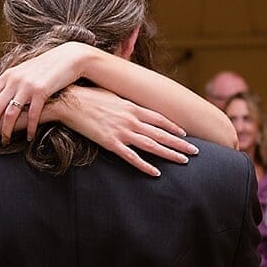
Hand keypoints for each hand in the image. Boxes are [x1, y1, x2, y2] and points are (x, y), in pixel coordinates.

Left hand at [0, 42, 92, 145]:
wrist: (68, 57)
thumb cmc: (42, 67)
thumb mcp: (18, 71)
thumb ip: (0, 81)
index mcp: (6, 76)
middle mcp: (13, 80)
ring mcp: (27, 85)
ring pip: (10, 114)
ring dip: (6, 131)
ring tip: (5, 142)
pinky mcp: (42, 91)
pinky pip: (32, 114)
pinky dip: (29, 128)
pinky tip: (29, 137)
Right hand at [54, 87, 196, 176]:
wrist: (71, 101)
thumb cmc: (89, 95)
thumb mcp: (112, 93)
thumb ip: (126, 102)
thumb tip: (133, 104)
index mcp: (132, 107)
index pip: (160, 119)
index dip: (174, 127)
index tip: (185, 134)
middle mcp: (131, 119)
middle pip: (161, 133)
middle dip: (180, 143)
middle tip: (195, 151)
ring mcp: (122, 132)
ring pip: (152, 145)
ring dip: (169, 154)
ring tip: (183, 161)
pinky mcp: (111, 143)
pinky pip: (132, 157)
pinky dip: (145, 166)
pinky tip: (156, 173)